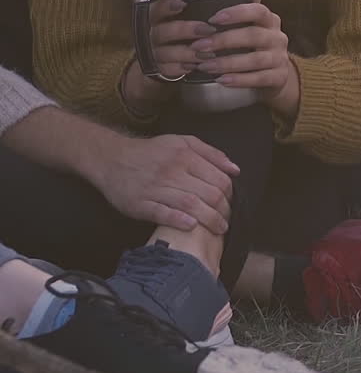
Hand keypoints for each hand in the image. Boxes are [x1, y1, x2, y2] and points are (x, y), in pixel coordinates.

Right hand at [90, 131, 238, 233]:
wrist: (113, 159)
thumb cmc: (152, 152)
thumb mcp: (182, 142)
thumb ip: (211, 153)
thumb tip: (235, 170)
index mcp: (185, 155)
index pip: (218, 178)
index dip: (229, 194)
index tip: (231, 204)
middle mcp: (172, 171)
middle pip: (208, 193)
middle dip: (223, 210)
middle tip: (227, 221)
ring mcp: (156, 188)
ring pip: (190, 204)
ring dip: (209, 220)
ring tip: (218, 230)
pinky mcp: (140, 204)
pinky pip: (163, 214)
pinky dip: (179, 221)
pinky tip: (191, 227)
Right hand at [139, 0, 219, 81]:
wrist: (154, 58)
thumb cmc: (169, 32)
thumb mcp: (171, 18)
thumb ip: (183, 11)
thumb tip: (207, 1)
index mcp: (151, 18)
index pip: (155, 10)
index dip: (166, 7)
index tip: (182, 4)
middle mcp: (149, 35)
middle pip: (163, 32)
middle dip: (185, 30)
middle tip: (207, 30)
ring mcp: (151, 53)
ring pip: (167, 53)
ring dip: (188, 53)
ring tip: (207, 53)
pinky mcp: (155, 69)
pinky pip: (167, 70)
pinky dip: (181, 68)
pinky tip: (195, 65)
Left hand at [193, 0, 298, 115]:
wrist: (277, 74)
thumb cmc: (258, 44)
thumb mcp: (254, 22)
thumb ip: (250, 0)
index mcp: (270, 19)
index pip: (258, 10)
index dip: (237, 13)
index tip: (213, 18)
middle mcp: (278, 37)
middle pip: (253, 36)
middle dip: (223, 41)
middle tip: (198, 46)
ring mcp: (280, 58)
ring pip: (254, 60)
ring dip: (227, 63)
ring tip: (204, 65)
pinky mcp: (279, 77)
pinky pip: (259, 79)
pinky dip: (239, 80)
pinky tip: (221, 80)